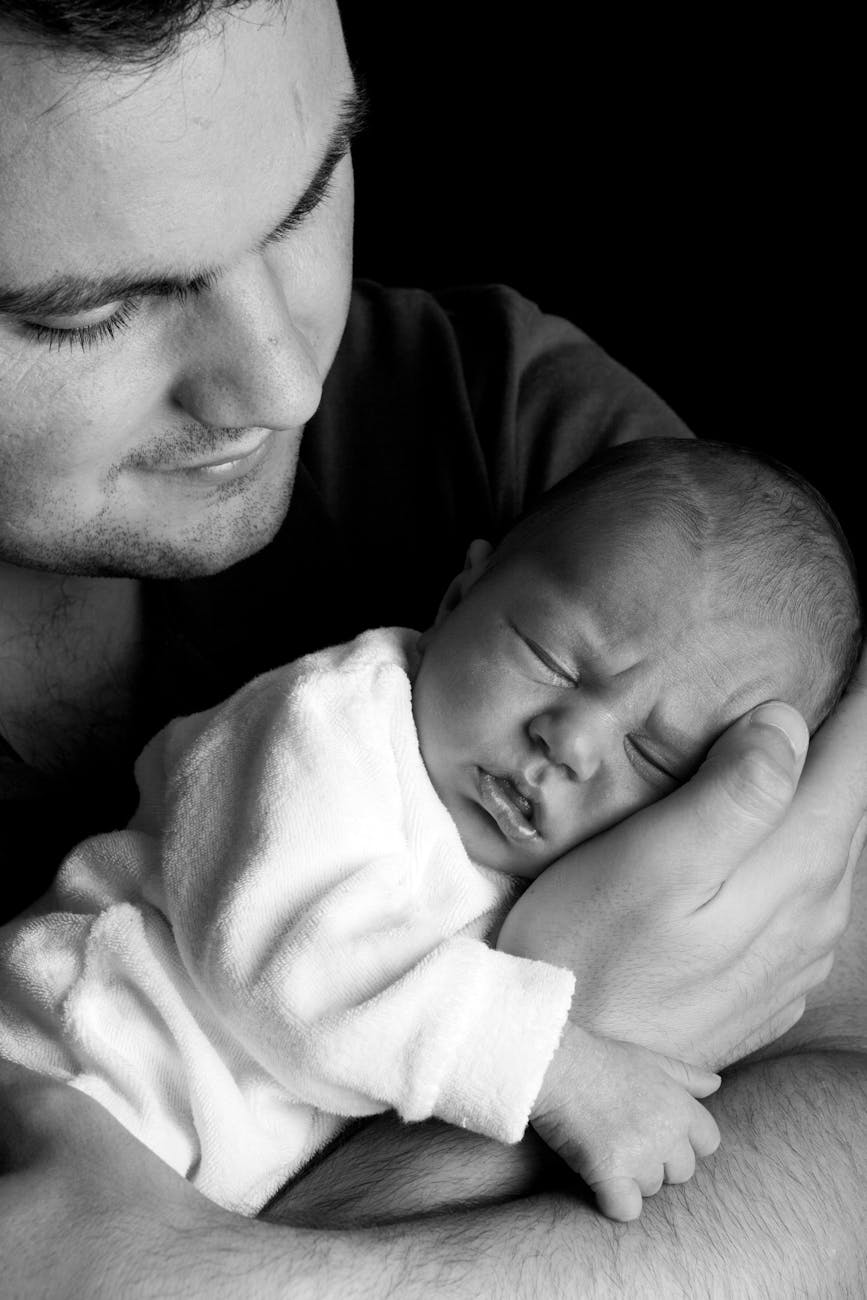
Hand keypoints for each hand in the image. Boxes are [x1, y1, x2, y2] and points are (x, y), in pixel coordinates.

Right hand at [498, 659, 866, 1068]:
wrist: (571, 1070)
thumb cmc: (587, 953)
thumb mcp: (650, 865)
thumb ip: (731, 794)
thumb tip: (787, 723)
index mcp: (793, 868)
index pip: (854, 759)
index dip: (860, 694)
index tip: (857, 637)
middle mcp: (813, 911)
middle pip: (852, 799)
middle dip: (851, 733)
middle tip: (843, 669)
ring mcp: (796, 949)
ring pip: (834, 843)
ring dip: (829, 784)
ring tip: (816, 730)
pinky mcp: (770, 973)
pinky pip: (811, 887)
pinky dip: (807, 837)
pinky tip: (777, 823)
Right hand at [531, 1021, 720, 1221]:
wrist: (555, 1064)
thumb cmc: (599, 1058)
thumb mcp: (649, 1058)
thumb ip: (686, 1076)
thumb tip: (717, 1083)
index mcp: (679, 1105)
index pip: (708, 1143)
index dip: (684, 1142)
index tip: (658, 1135)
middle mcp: (667, 1132)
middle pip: (681, 1173)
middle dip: (658, 1163)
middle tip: (625, 1141)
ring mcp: (639, 1154)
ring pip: (651, 1190)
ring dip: (631, 1178)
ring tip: (604, 1148)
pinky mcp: (609, 1172)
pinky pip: (626, 1209)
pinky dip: (612, 1202)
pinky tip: (597, 1180)